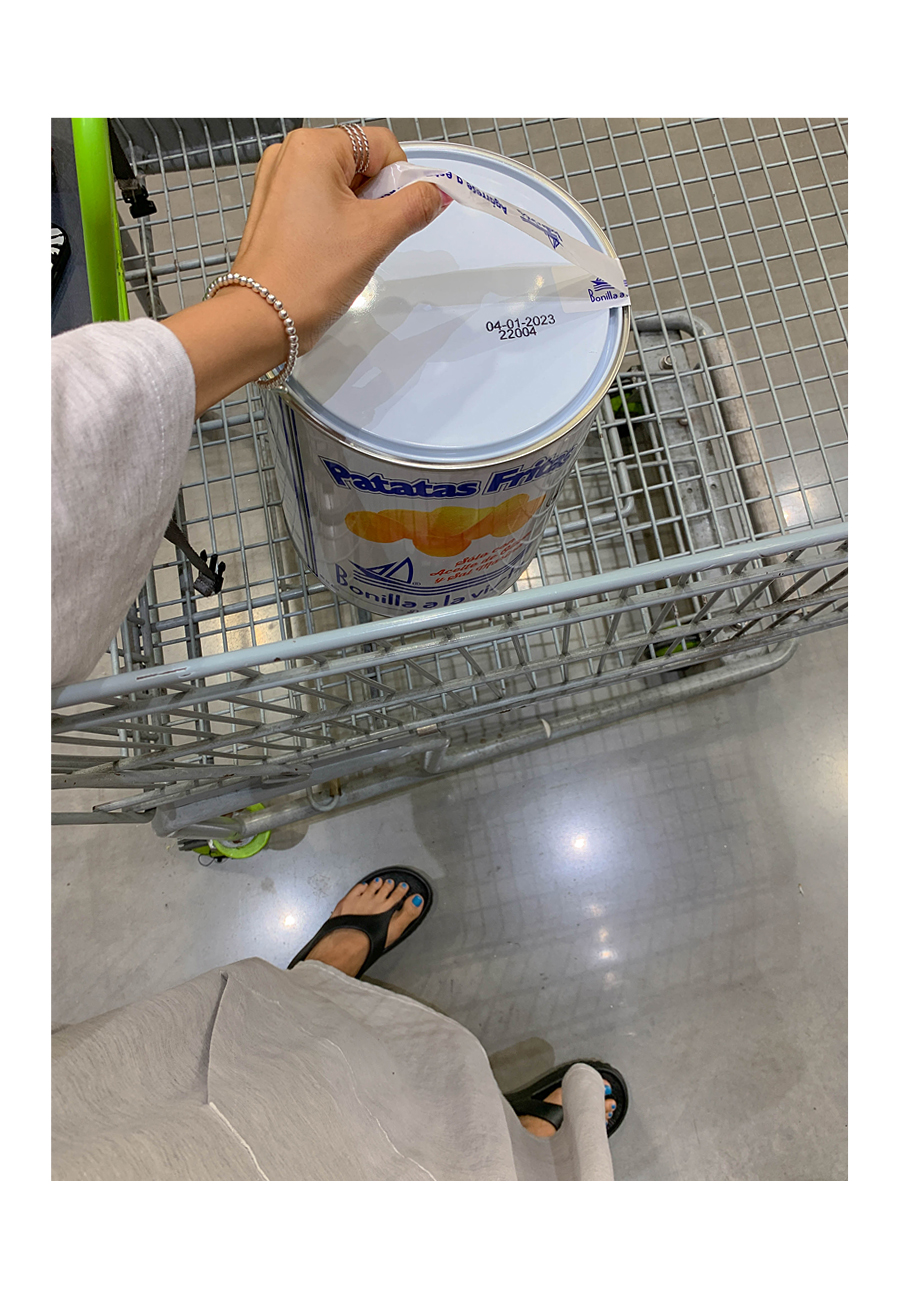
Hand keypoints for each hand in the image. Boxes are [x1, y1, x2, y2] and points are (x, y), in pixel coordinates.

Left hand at [162, 126, 446, 414]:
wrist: (262, 319)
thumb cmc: (310, 275)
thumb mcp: (377, 235)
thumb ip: (415, 205)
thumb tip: (435, 193)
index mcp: (313, 147)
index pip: (381, 144)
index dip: (399, 179)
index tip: (397, 216)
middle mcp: (290, 154)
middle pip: (360, 162)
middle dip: (376, 198)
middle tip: (367, 236)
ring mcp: (278, 181)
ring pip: (341, 185)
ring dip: (358, 214)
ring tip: (346, 247)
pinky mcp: (274, 208)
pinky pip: (319, 203)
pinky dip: (335, 223)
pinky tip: (331, 250)